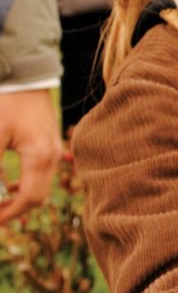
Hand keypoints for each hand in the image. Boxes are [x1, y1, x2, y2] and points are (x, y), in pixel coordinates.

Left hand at [0, 89, 61, 223]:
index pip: (29, 198)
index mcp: (40, 157)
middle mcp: (52, 156)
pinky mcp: (50, 145)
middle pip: (38, 197)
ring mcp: (54, 151)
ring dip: (20, 198)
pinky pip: (42, 174)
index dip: (8, 214)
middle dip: (14, 210)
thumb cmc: (8, 104)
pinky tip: (10, 185)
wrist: (27, 78)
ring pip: (41, 187)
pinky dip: (26, 185)